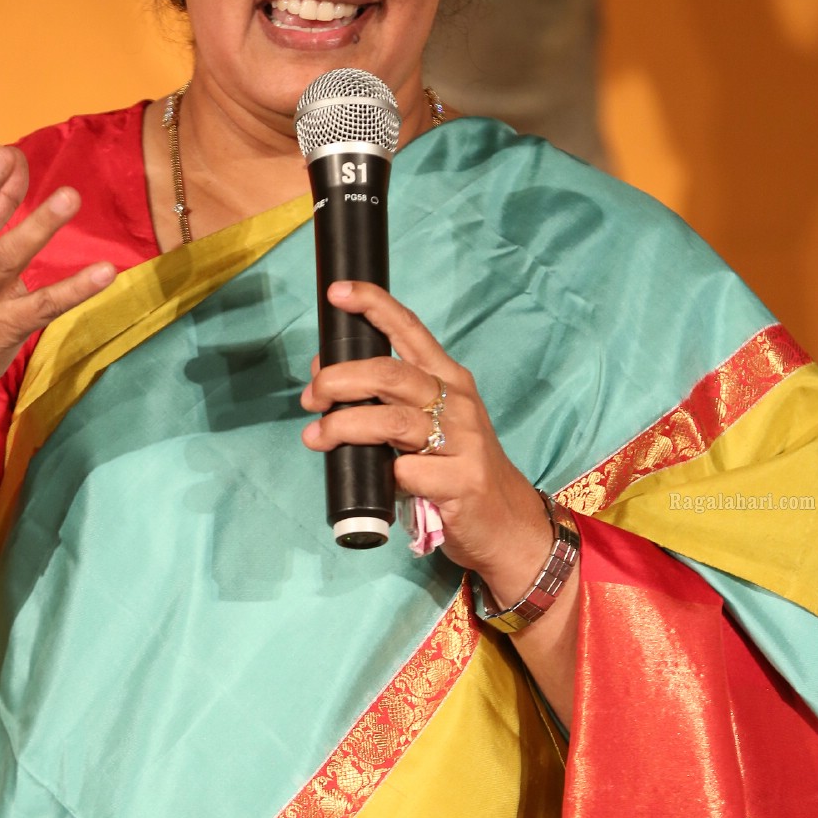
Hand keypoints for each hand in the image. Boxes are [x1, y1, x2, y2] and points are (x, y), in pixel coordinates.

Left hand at [300, 281, 551, 607]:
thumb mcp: (426, 425)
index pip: (411, 330)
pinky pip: (406, 473)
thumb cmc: (457, 469)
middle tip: (311, 397)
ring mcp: (463, 442)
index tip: (339, 293)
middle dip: (340, 380)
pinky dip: (383, 475)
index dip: (374, 306)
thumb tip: (325, 374)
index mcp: (449, 380)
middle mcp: (458, 402)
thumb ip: (384, 400)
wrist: (506, 523)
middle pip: (390, 374)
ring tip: (316, 436)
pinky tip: (377, 481)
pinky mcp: (461, 482)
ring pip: (391, 422)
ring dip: (344, 426)